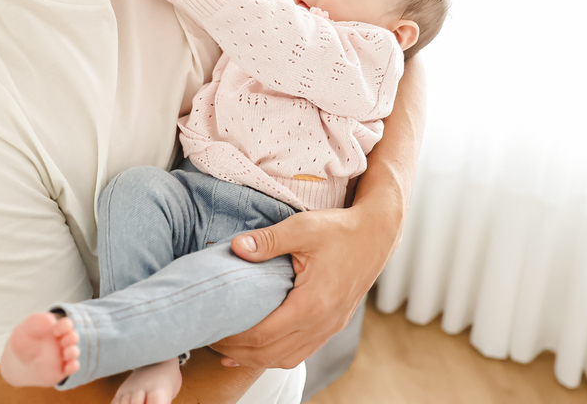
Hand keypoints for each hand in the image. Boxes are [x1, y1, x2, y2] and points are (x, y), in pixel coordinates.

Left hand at [209, 206, 390, 369]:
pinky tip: (259, 350)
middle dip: (237, 351)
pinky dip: (275, 356)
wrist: (376, 236)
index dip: (234, 336)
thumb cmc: (340, 230)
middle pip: (270, 353)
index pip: (263, 334)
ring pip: (285, 358)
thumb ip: (268, 240)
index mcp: (312, 303)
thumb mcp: (302, 228)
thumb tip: (236, 248)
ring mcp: (329, 328)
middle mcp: (322, 323)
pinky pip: (300, 353)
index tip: (212, 327)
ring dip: (255, 358)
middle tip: (210, 338)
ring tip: (228, 349)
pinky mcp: (332, 326)